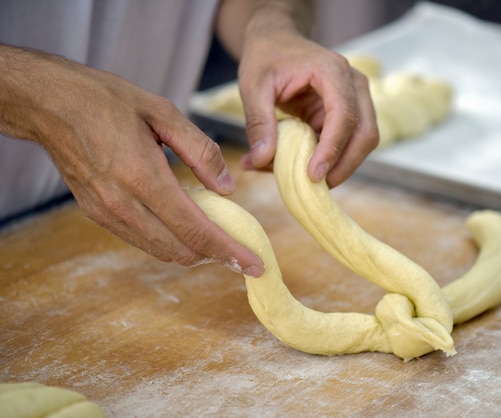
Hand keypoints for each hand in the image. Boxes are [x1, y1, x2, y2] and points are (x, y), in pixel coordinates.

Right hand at [0, 45, 263, 275]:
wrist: (51, 104)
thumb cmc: (107, 101)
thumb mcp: (163, 113)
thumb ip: (200, 152)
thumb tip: (227, 188)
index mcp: (144, 178)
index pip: (196, 231)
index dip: (229, 252)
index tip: (255, 265)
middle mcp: (123, 205)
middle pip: (181, 250)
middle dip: (215, 255)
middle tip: (238, 246)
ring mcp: (107, 214)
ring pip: (161, 251)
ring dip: (192, 250)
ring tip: (215, 235)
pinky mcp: (97, 214)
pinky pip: (141, 240)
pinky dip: (168, 240)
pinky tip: (181, 223)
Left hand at [237, 29, 378, 187]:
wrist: (277, 41)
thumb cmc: (267, 58)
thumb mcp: (254, 86)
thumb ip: (258, 122)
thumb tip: (261, 160)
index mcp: (333, 71)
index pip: (344, 116)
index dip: (332, 149)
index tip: (313, 175)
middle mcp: (354, 84)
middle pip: (365, 134)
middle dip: (344, 166)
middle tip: (315, 187)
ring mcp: (356, 99)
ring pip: (362, 142)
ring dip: (339, 166)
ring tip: (305, 179)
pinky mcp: (348, 114)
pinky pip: (347, 143)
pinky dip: (330, 160)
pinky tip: (303, 167)